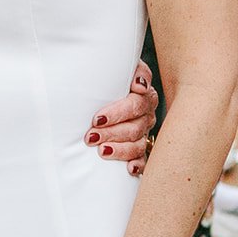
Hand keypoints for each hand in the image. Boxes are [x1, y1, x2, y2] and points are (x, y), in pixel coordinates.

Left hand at [85, 60, 157, 177]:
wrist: (102, 89)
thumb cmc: (106, 78)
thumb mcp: (114, 68)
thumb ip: (128, 70)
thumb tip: (139, 84)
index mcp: (143, 93)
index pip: (136, 103)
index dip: (118, 112)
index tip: (97, 119)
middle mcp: (146, 113)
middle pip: (135, 126)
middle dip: (112, 132)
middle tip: (91, 136)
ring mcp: (144, 131)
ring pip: (138, 144)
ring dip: (121, 149)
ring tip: (102, 151)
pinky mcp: (139, 148)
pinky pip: (143, 159)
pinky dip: (137, 165)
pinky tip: (129, 169)